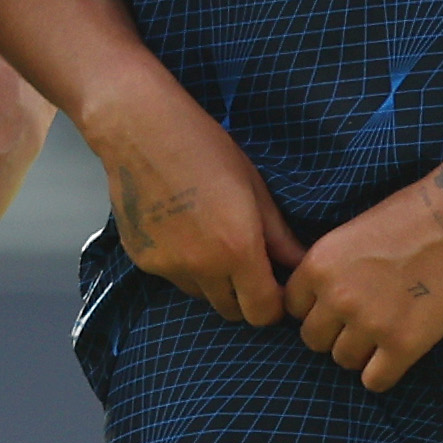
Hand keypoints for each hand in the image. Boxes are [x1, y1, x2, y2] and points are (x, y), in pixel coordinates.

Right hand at [80, 83, 297, 329]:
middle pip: (232, 312)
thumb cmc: (205, 148)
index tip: (276, 286)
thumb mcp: (254, 188)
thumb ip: (279, 237)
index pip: (263, 313)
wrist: (140, 130)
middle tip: (248, 263)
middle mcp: (201, 267)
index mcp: (237, 249)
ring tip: (211, 239)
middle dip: (245, 297)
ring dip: (214, 282)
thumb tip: (303, 264)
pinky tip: (182, 229)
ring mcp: (167, 267)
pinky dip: (184, 266)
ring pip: (202, 295)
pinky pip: (174, 278)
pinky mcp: (143, 260)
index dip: (275, 304)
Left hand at [284, 174, 442, 390]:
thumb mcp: (348, 235)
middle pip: (314, 340)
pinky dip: (383, 373)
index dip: (318, 309)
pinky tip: (397, 354)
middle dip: (335, 333)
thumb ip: (328, 270)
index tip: (339, 305)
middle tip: (364, 321)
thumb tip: (317, 303)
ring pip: (344, 361)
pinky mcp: (403, 344)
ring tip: (386, 332)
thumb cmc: (408, 217)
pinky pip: (375, 381)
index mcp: (318, 266)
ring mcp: (370, 323)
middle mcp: (337, 297)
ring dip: (362, 353)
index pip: (294, 309)